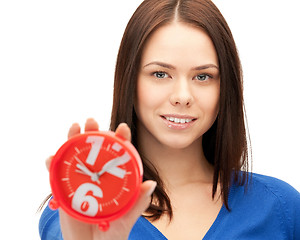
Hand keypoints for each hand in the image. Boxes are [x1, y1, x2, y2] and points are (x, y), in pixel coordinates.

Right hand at [46, 118, 155, 239]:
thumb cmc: (112, 232)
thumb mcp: (127, 216)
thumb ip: (138, 201)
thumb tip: (151, 183)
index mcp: (113, 179)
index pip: (118, 155)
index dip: (120, 139)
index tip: (123, 128)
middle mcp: (96, 176)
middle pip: (94, 150)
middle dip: (92, 133)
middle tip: (91, 121)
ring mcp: (79, 182)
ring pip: (74, 156)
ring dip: (72, 140)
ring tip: (74, 128)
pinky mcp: (64, 190)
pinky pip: (56, 175)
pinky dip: (52, 164)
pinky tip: (52, 157)